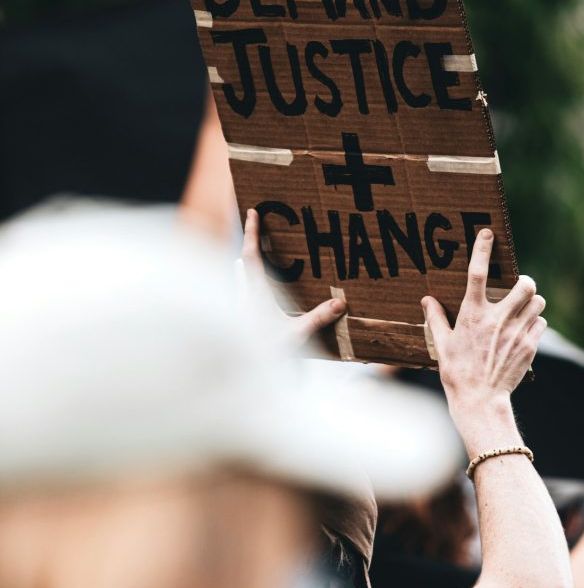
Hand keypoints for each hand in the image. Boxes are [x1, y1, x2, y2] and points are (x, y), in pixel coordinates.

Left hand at [240, 208, 345, 344]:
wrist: (239, 376)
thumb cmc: (264, 354)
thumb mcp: (295, 335)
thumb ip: (318, 318)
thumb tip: (340, 302)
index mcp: (255, 293)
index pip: (252, 255)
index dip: (252, 232)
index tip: (252, 211)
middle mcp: (243, 298)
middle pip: (243, 265)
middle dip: (249, 248)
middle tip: (254, 233)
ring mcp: (239, 311)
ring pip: (239, 282)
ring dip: (244, 270)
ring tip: (246, 262)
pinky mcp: (240, 323)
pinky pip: (242, 298)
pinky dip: (247, 289)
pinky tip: (253, 299)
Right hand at [422, 229, 545, 414]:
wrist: (480, 400)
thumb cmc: (457, 371)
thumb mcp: (442, 343)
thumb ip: (436, 318)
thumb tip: (427, 300)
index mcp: (473, 315)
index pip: (477, 274)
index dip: (482, 250)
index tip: (487, 233)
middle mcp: (497, 320)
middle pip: (524, 285)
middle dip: (524, 282)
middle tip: (518, 287)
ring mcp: (516, 333)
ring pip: (538, 302)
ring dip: (532, 302)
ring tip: (523, 308)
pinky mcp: (529, 346)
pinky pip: (541, 323)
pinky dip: (535, 322)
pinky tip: (524, 330)